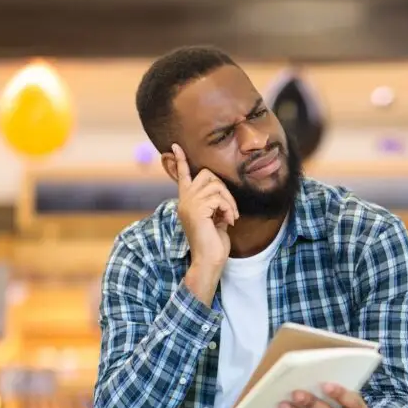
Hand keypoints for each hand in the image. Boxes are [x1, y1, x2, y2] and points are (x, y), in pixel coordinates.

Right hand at [173, 143, 238, 268]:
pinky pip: (218, 197)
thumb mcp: (216, 219)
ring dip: (229, 201)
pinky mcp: (196, 210)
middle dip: (224, 189)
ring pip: (215, 186)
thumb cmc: (214, 243)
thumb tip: (222, 194)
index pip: (183, 177)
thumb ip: (215, 204)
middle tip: (230, 209)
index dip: (181, 160)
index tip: (176, 146)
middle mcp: (184, 201)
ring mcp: (189, 204)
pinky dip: (229, 208)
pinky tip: (229, 221)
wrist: (209, 261)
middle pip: (207, 175)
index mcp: (187, 202)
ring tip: (231, 217)